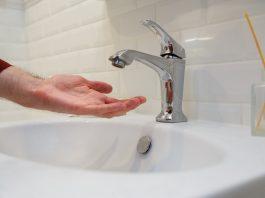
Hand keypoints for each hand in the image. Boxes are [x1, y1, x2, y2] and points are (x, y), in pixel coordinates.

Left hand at [31, 75, 145, 117]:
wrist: (44, 91)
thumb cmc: (59, 87)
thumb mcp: (83, 82)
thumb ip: (96, 86)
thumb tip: (110, 88)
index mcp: (94, 98)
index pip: (114, 101)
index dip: (126, 100)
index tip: (138, 97)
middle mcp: (93, 104)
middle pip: (115, 106)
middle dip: (129, 104)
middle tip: (141, 100)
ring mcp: (89, 108)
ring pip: (110, 110)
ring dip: (124, 106)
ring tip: (136, 103)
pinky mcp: (83, 109)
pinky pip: (99, 110)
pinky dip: (111, 109)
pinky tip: (121, 107)